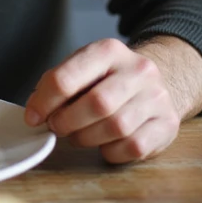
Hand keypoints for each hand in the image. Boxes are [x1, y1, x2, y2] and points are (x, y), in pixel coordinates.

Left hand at [24, 38, 184, 163]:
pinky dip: (111, 152)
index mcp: (109, 50)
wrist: (156, 83)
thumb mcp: (83, 68)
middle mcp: (138, 70)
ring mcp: (157, 97)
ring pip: (116, 127)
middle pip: (97, 104)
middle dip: (68, 122)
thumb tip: (34, 112)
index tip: (33, 117)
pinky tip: (104, 144)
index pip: (68, 77)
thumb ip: (57, 84)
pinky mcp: (167, 124)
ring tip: (78, 135)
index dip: (45, 102)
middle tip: (57, 128)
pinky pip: (133, 147)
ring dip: (87, 138)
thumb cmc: (108, 79)